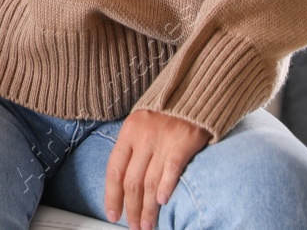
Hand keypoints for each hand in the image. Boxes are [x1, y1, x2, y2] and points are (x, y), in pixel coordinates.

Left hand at [103, 108, 211, 228]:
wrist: (194, 91)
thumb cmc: (168, 111)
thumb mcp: (142, 122)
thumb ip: (134, 148)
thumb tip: (124, 181)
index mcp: (128, 132)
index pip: (114, 170)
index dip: (112, 195)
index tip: (113, 214)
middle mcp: (142, 137)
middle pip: (131, 181)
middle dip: (131, 208)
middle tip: (134, 226)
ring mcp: (162, 139)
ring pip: (149, 181)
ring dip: (148, 208)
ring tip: (147, 224)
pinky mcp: (183, 141)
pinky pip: (171, 168)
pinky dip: (166, 187)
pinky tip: (162, 201)